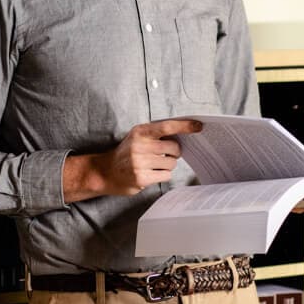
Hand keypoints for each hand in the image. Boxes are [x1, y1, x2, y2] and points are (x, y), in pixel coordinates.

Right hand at [63, 118, 202, 201]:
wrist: (105, 172)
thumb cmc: (126, 153)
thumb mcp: (137, 137)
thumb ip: (156, 135)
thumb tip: (182, 135)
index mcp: (140, 132)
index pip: (167, 126)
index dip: (185, 126)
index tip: (199, 125)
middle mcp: (140, 145)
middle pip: (174, 148)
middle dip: (175, 153)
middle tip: (166, 155)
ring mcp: (140, 162)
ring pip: (171, 163)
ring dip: (168, 165)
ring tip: (154, 165)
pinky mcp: (141, 177)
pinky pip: (165, 175)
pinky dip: (162, 175)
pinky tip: (151, 173)